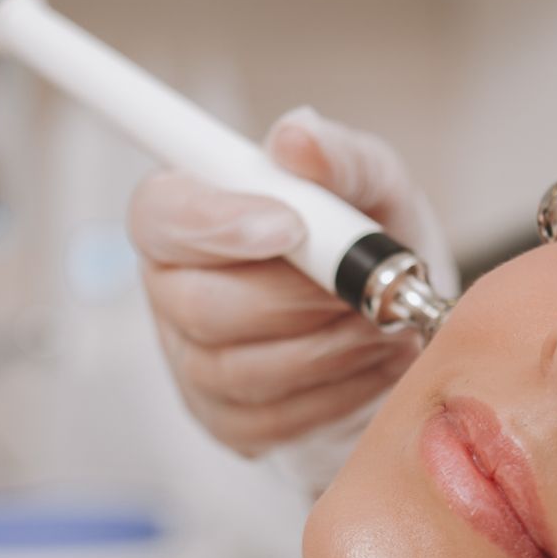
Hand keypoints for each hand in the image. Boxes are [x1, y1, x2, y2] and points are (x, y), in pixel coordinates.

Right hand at [128, 107, 453, 459]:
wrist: (398, 318)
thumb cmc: (369, 239)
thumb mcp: (372, 184)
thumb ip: (339, 156)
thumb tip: (295, 136)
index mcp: (185, 214)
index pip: (159, 217)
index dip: (217, 225)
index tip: (292, 225)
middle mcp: (173, 290)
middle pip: (203, 307)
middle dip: (299, 300)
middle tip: (365, 288)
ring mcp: (193, 364)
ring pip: (243, 370)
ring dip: (330, 346)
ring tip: (382, 322)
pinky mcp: (228, 421)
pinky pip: (274, 419)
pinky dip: (339, 391)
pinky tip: (372, 362)